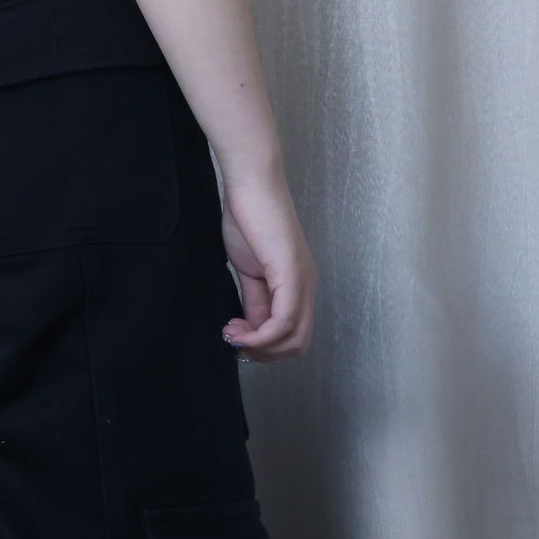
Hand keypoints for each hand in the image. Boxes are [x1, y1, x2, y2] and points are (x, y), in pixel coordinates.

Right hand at [218, 170, 314, 358]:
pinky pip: (283, 322)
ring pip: (293, 339)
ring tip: (231, 330)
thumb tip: (252, 327)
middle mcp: (307, 287)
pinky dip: (259, 336)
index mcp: (299, 285)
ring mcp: (303, 282)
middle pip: (297, 344)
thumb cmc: (248, 218)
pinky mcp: (292, 275)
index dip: (263, 346)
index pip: (292, 335)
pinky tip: (236, 326)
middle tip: (233, 337)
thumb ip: (255, 300)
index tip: (233, 332)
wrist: (250, 184)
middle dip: (263, 353)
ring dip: (259, 347)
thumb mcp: (250, 269)